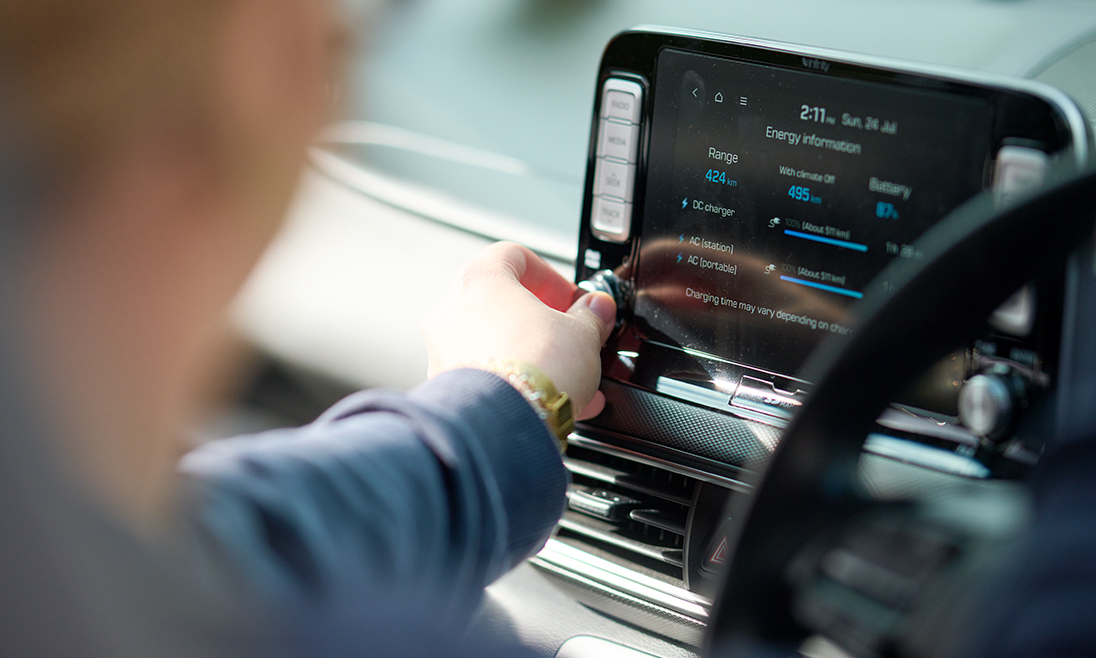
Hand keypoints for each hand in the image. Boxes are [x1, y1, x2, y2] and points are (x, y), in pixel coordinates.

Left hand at [422, 242, 615, 418]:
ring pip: (495, 341)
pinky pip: (487, 373)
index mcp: (481, 279)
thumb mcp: (582, 334)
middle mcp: (452, 310)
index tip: (572, 299)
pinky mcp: (448, 386)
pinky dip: (516, 380)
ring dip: (531, 353)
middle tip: (569, 335)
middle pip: (502, 302)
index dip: (550, 276)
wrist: (506, 422)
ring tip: (566, 375)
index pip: (515, 256)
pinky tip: (547, 399)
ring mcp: (444, 349)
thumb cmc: (534, 369)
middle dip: (542, 321)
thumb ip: (591, 315)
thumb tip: (597, 309)